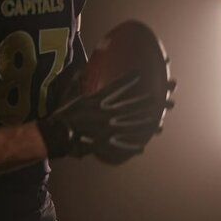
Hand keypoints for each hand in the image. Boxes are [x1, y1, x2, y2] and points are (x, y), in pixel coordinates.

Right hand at [38, 66, 175, 163]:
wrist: (57, 134)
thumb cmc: (63, 114)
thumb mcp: (70, 96)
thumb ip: (77, 83)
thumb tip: (79, 71)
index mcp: (97, 100)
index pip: (117, 87)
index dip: (130, 79)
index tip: (141, 73)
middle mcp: (106, 113)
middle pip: (131, 106)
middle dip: (148, 102)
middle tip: (163, 99)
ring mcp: (107, 129)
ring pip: (131, 127)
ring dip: (146, 126)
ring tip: (159, 126)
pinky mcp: (104, 142)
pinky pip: (120, 146)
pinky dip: (131, 148)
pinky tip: (142, 148)